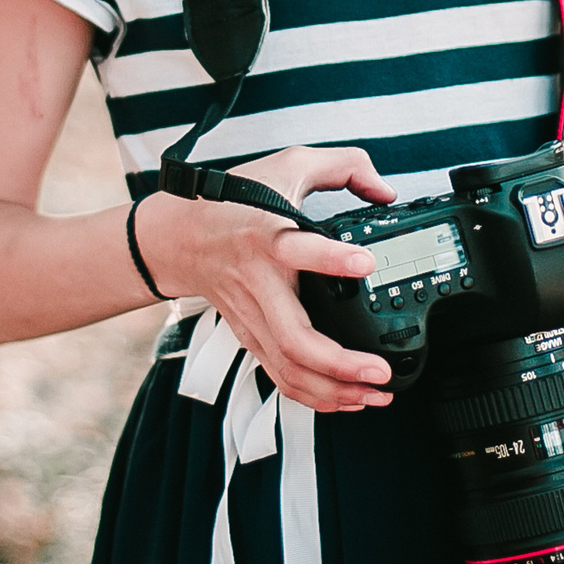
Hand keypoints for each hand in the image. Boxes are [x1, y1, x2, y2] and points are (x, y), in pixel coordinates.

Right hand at [141, 145, 396, 411]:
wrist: (178, 237)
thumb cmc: (235, 201)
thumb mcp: (288, 164)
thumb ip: (343, 165)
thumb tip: (385, 191)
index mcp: (266, 235)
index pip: (296, 249)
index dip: (331, 259)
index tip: (365, 262)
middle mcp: (258, 283)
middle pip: (293, 337)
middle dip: (340, 362)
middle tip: (379, 369)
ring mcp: (252, 317)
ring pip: (288, 368)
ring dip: (334, 390)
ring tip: (376, 394)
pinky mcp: (250, 336)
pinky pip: (281, 376)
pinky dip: (315, 396)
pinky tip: (348, 399)